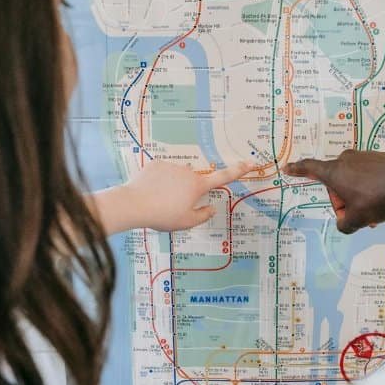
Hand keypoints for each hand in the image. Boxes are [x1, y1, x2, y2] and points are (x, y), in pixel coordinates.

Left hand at [93, 160, 255, 233]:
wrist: (134, 204)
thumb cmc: (162, 216)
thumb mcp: (186, 223)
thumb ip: (202, 215)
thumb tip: (211, 208)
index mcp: (197, 186)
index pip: (223, 177)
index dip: (238, 171)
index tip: (250, 162)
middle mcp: (187, 172)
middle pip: (192, 182)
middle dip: (186, 192)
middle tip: (172, 207)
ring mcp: (171, 166)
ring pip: (176, 177)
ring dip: (171, 187)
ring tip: (157, 201)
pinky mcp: (156, 164)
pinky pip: (162, 173)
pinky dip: (158, 182)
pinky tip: (149, 193)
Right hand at [285, 150, 384, 233]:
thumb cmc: (377, 199)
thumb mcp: (357, 220)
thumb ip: (344, 225)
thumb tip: (344, 223)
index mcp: (335, 172)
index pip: (311, 169)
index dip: (298, 170)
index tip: (287, 168)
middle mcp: (347, 160)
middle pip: (336, 183)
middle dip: (344, 201)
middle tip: (358, 216)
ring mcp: (364, 157)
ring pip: (354, 180)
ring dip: (359, 197)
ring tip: (374, 212)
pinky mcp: (380, 158)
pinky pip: (369, 175)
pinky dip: (372, 188)